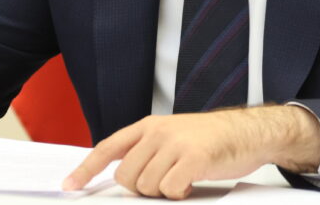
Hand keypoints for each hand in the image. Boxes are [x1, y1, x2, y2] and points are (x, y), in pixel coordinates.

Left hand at [63, 105, 319, 198]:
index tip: (70, 186)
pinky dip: (179, 194)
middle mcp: (158, 131)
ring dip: (164, 192)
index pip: (108, 148)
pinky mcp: (194, 157)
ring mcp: (175, 143)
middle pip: (126, 177)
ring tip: (183, 179)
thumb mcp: (174, 137)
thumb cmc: (212, 140)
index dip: (86, 169)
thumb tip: (126, 181)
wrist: (249, 131)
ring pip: (147, 187)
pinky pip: (170, 190)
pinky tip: (192, 183)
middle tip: (164, 184)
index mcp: (149, 126)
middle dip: (141, 190)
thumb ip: (148, 153)